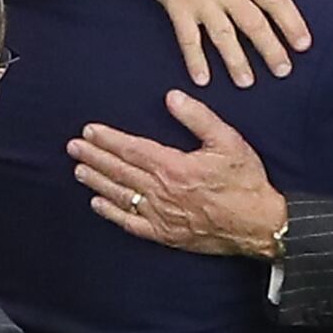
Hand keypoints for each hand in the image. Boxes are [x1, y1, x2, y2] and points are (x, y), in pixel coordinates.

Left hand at [71, 95, 287, 257]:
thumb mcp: (228, 141)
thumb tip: (171, 97)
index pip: (131, 150)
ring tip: (79, 170)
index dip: (108, 140)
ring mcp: (161, 215)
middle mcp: (161, 192)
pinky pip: (131, 224)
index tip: (89, 131)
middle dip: (95, 157)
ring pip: (121, 195)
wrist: (259, 225)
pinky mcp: (165, 234)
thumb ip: (198, 118)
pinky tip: (97, 204)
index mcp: (174, 167)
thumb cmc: (245, 182)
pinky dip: (112, 213)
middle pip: (120, 172)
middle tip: (74, 147)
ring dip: (98, 182)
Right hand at [107, 0, 305, 87]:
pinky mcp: (178, 8)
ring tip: (247, 82)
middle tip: (282, 70)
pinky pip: (189, 39)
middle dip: (271, 51)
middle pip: (255, 25)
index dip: (292, 24)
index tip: (303, 43)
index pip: (276, 1)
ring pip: (225, 37)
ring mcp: (201, 1)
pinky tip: (202, 78)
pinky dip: (196, 60)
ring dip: (237, 63)